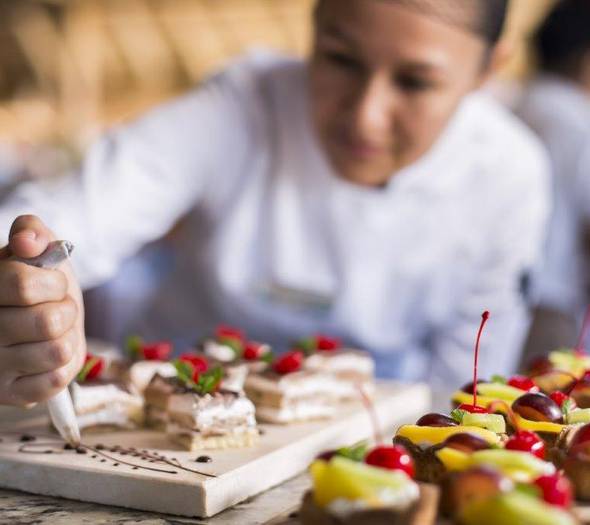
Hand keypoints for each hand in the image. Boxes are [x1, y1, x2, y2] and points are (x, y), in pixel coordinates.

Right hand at [0, 215, 85, 405]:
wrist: (43, 314)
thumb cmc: (38, 282)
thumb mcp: (34, 249)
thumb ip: (31, 232)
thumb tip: (28, 242)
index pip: (23, 284)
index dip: (52, 281)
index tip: (53, 283)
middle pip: (47, 321)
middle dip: (66, 309)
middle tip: (56, 307)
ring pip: (57, 351)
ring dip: (67, 336)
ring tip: (53, 330)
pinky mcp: (12, 395)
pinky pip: (56, 380)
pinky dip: (65, 364)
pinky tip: (49, 354)